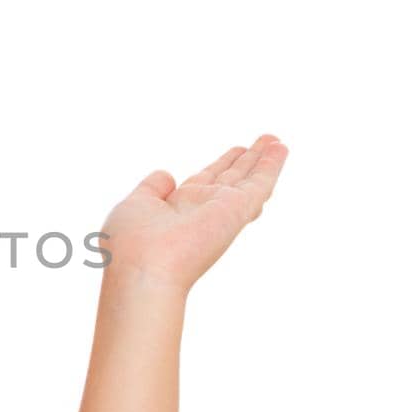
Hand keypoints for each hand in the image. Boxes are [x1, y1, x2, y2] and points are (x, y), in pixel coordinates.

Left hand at [99, 134, 288, 293]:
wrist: (144, 271)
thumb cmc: (130, 245)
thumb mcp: (135, 205)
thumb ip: (152, 188)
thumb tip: (168, 176)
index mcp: (178, 209)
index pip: (205, 182)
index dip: (220, 166)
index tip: (234, 152)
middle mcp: (204, 209)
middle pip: (231, 177)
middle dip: (246, 160)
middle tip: (264, 141)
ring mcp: (223, 210)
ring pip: (248, 178)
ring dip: (263, 159)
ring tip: (276, 140)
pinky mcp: (238, 209)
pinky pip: (259, 183)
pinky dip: (272, 166)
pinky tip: (281, 149)